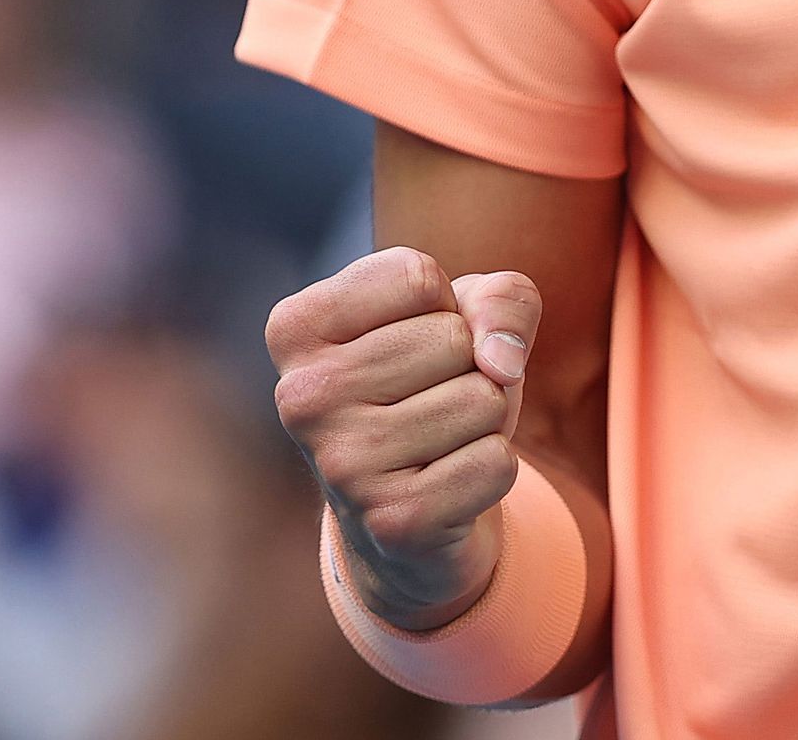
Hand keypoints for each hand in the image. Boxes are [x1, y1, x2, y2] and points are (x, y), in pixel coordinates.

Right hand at [264, 245, 542, 629]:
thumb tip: (500, 363)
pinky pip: (496, 461)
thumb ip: (501, 299)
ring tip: (439, 441)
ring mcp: (341, 464)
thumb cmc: (435, 388)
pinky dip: (495, 469)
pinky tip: (449, 484)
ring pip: (482, 397)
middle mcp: (301, 396)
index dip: (445, 307)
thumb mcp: (466, 315)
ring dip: (485, 419)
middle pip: (452, 337)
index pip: (415, 277)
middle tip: (430, 402)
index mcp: (295, 328)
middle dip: (469, 365)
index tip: (413, 345)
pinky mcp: (391, 520)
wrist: (413, 513)